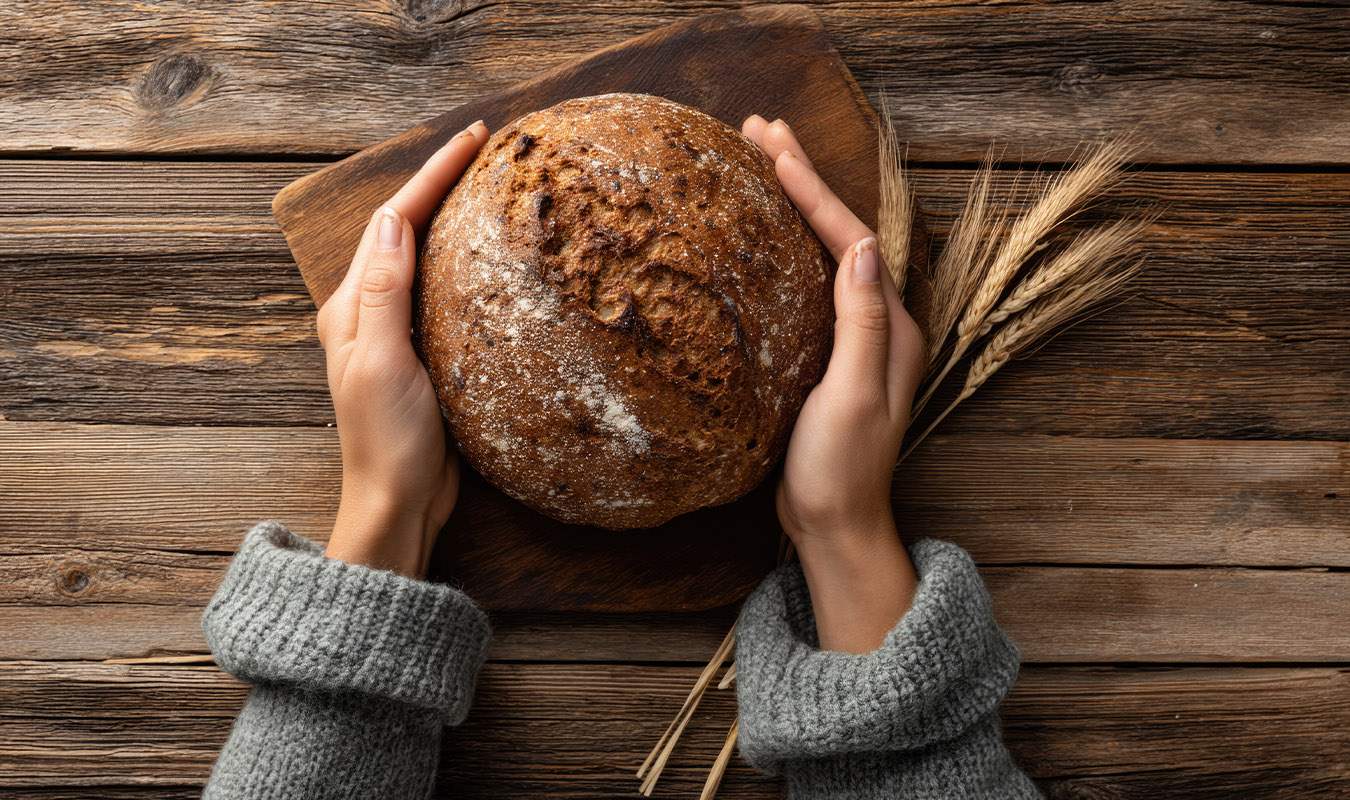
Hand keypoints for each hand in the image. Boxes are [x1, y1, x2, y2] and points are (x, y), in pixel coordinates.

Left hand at [316, 122, 489, 577]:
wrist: (397, 506)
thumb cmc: (386, 443)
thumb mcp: (383, 362)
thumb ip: (385, 291)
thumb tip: (392, 219)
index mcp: (353, 306)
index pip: (393, 221)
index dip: (432, 175)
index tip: (472, 138)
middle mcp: (370, 311)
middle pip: (406, 228)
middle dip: (443, 184)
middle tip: (488, 149)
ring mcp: (397, 333)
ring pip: (427, 257)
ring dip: (455, 218)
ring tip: (493, 187)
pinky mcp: (425, 356)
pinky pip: (445, 292)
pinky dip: (467, 263)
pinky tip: (494, 258)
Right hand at [742, 115, 924, 651]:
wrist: (834, 527)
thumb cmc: (842, 470)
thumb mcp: (853, 395)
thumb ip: (863, 322)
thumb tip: (867, 245)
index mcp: (891, 326)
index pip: (849, 239)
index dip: (812, 191)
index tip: (775, 147)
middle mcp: (876, 323)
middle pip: (837, 232)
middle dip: (801, 178)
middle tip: (759, 128)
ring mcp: (849, 338)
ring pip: (817, 251)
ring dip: (789, 204)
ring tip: (756, 161)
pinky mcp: (822, 355)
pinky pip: (801, 282)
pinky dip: (778, 247)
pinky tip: (754, 237)